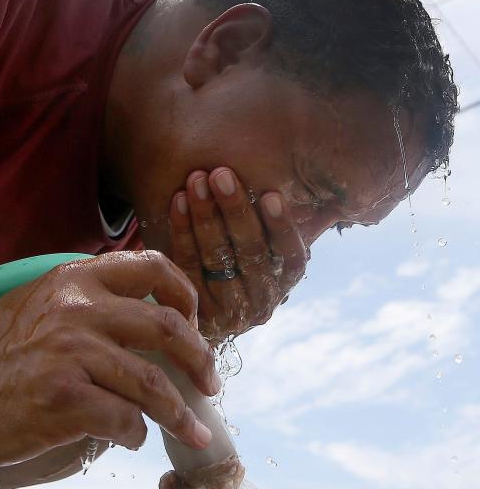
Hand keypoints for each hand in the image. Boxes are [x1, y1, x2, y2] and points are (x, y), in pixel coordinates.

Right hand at [0, 251, 220, 466]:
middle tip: (210, 383)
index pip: (152, 265)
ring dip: (182, 416)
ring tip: (195, 434)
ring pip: (154, 385)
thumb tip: (141, 327)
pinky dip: (135, 435)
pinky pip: (126, 421)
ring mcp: (74, 353)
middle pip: (167, 327)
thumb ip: (84, 302)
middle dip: (201, 360)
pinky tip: (126, 438)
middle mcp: (80, 309)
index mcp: (75, 280)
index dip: (185, 295)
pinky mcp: (66, 399)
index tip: (193, 324)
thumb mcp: (37, 302)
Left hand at [168, 168, 308, 343]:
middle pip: (250, 252)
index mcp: (284, 283)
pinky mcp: (195, 308)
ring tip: (196, 180)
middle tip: (220, 174)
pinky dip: (182, 230)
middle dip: (234, 209)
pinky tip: (178, 201)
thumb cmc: (239, 262)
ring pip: (217, 257)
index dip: (282, 227)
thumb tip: (310, 187)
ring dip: (205, 214)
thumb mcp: (266, 248)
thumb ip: (281, 226)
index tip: (271, 195)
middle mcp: (261, 302)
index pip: (291, 257)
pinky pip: (187, 263)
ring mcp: (226, 310)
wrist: (197, 314)